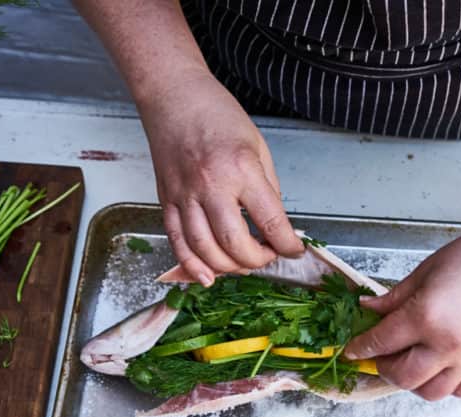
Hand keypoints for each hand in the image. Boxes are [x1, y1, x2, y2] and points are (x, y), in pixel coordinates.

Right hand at [140, 69, 303, 283]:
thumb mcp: (258, 147)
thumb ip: (267, 190)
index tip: (294, 250)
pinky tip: (208, 277)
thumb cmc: (218, 115)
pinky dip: (193, 266)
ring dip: (228, 267)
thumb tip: (275, 226)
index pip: (271, 222)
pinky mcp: (166, 200)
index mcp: (242, 169)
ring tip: (243, 263)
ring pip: (205, 250)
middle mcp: (211, 185)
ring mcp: (184, 195)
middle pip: (235, 244)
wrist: (173, 95)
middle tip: (267, 255)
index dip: (287, 245)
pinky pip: (178, 243)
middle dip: (257, 260)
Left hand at [344, 220, 460, 399]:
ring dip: (412, 381)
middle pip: (402, 376)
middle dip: (383, 368)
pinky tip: (438, 365)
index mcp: (427, 317)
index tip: (352, 349)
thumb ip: (395, 297)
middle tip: (379, 354)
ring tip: (408, 361)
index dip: (361, 347)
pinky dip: (444, 384)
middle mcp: (447, 345)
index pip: (381, 342)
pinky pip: (460, 390)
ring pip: (430, 392)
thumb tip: (369, 310)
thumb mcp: (428, 270)